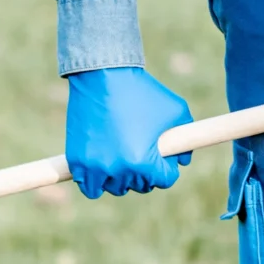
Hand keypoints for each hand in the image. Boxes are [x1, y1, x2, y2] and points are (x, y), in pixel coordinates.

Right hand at [63, 66, 193, 199]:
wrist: (103, 75)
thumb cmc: (142, 92)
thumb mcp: (175, 110)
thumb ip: (186, 137)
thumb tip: (183, 160)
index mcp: (142, 162)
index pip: (165, 180)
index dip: (168, 166)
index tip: (162, 153)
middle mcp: (118, 170)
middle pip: (140, 186)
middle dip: (146, 170)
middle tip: (143, 149)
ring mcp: (95, 167)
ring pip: (115, 188)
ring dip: (122, 177)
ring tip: (124, 155)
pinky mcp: (77, 161)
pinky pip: (89, 188)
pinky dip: (97, 183)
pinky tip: (104, 168)